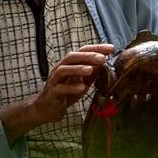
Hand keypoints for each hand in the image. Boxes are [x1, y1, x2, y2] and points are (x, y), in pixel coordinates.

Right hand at [0, 44, 114, 142]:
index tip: (111, 48)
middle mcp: (60, 69)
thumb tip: (105, 63)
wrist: (47, 108)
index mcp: (69, 64)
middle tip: (102, 58)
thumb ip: (91, 73)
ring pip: (63, 70)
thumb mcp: (82, 81)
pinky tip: (82, 88)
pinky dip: (71, 87)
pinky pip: (60, 88)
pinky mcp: (52, 93)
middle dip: (87, 56)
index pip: (81, 51)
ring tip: (90, 70)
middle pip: (71, 57)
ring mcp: (55, 81)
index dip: (95, 48)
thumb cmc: (65, 93)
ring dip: (77, 69)